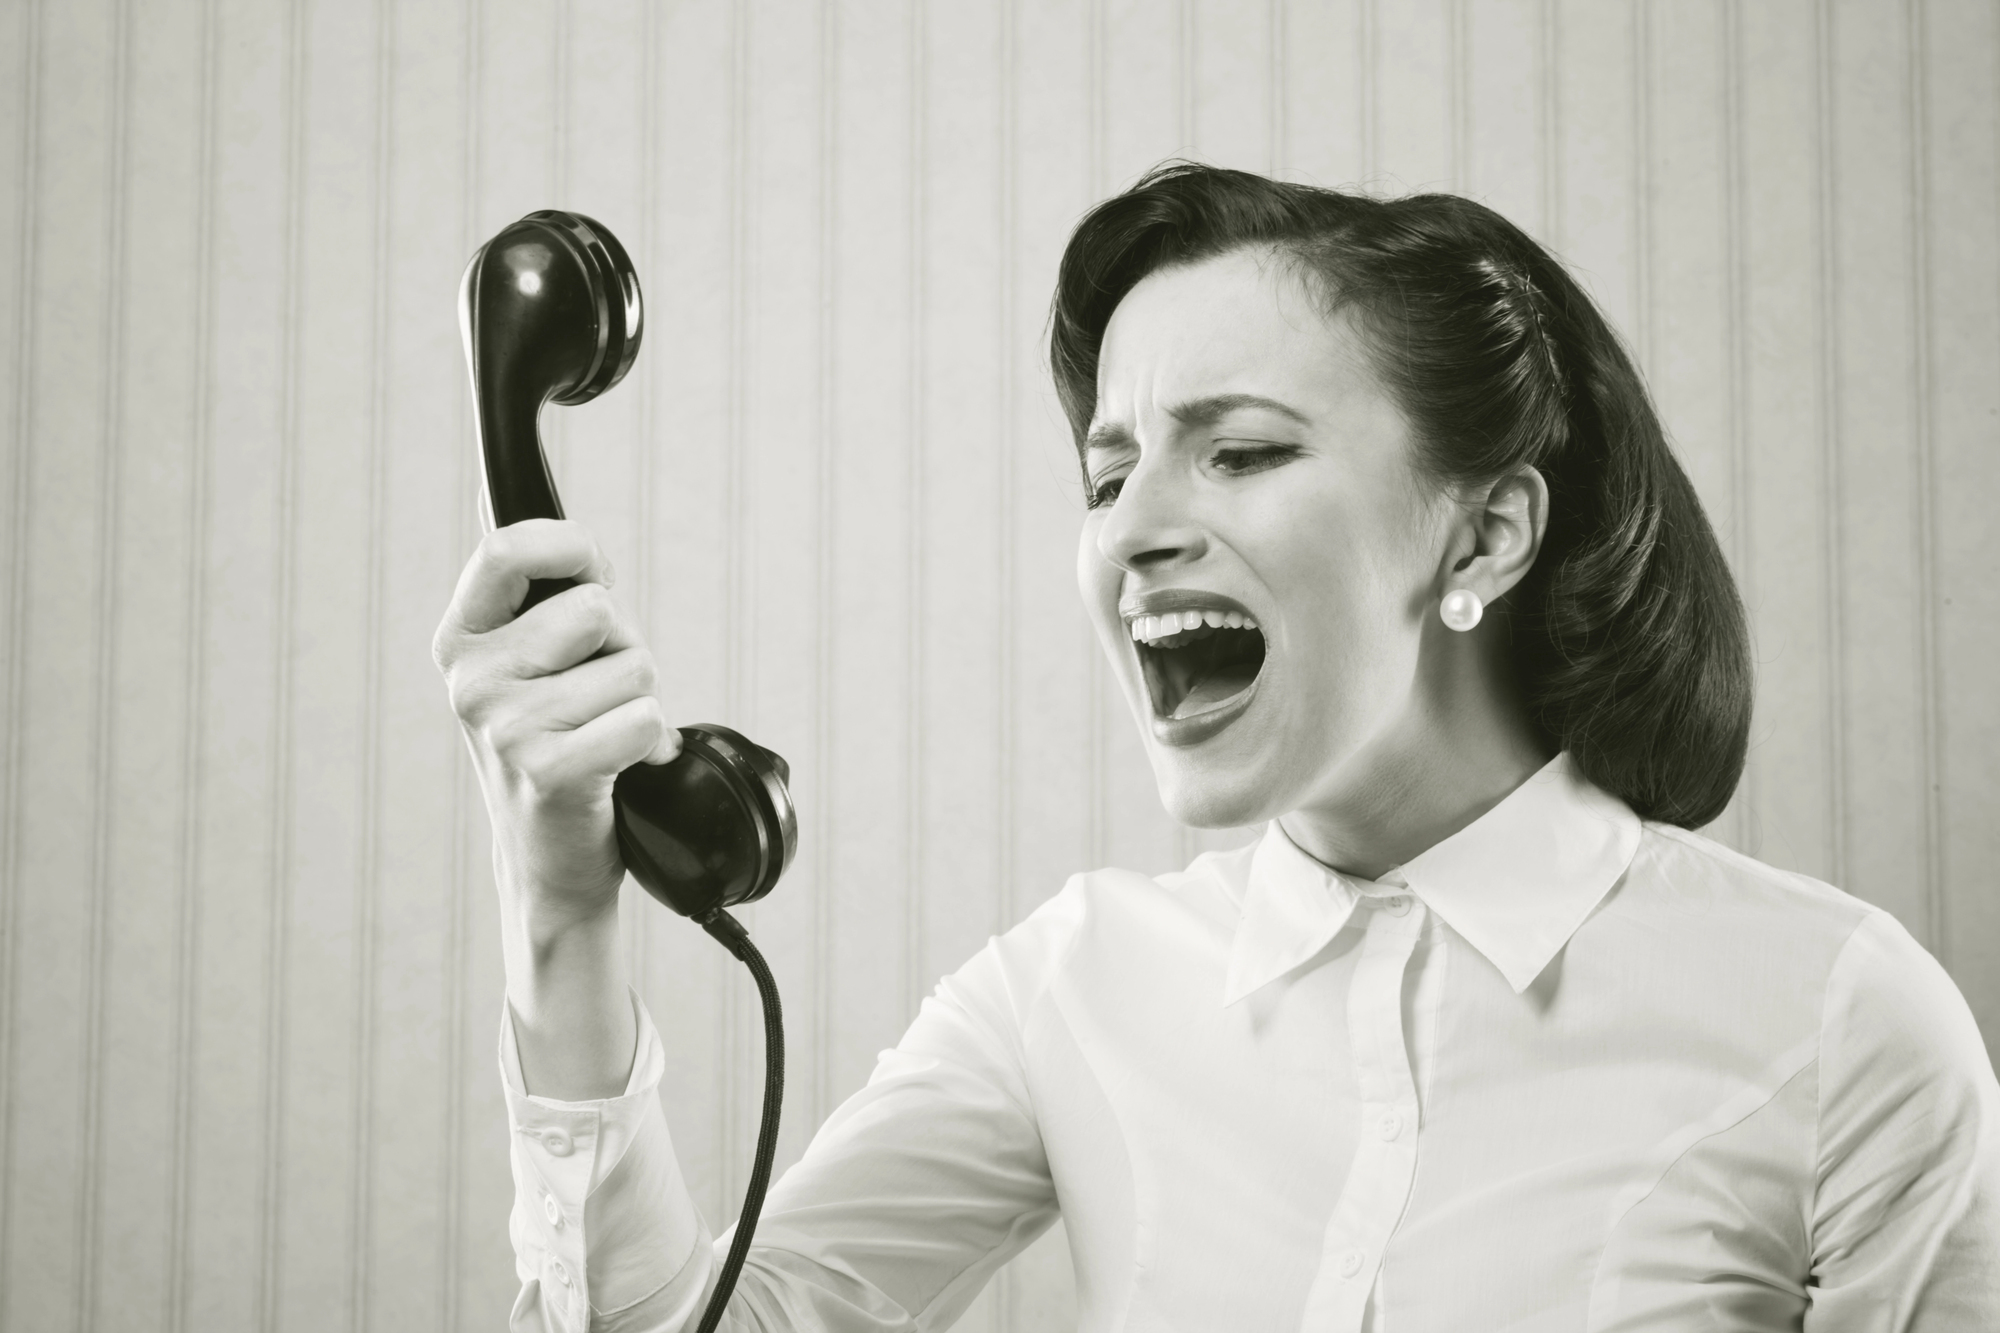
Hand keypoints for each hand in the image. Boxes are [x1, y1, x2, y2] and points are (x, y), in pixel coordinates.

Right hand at [433, 519, 679, 930]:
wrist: (550, 858)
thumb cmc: (556, 740)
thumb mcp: (526, 659)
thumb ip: (525, 584)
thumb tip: (491, 484)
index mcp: (461, 637)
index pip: (508, 547)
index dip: (573, 550)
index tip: (592, 577)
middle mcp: (470, 679)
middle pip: (597, 610)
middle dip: (623, 646)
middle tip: (596, 694)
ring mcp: (504, 728)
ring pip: (633, 667)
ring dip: (640, 701)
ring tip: (604, 734)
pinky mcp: (548, 772)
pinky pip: (644, 719)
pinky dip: (652, 743)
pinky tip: (619, 767)